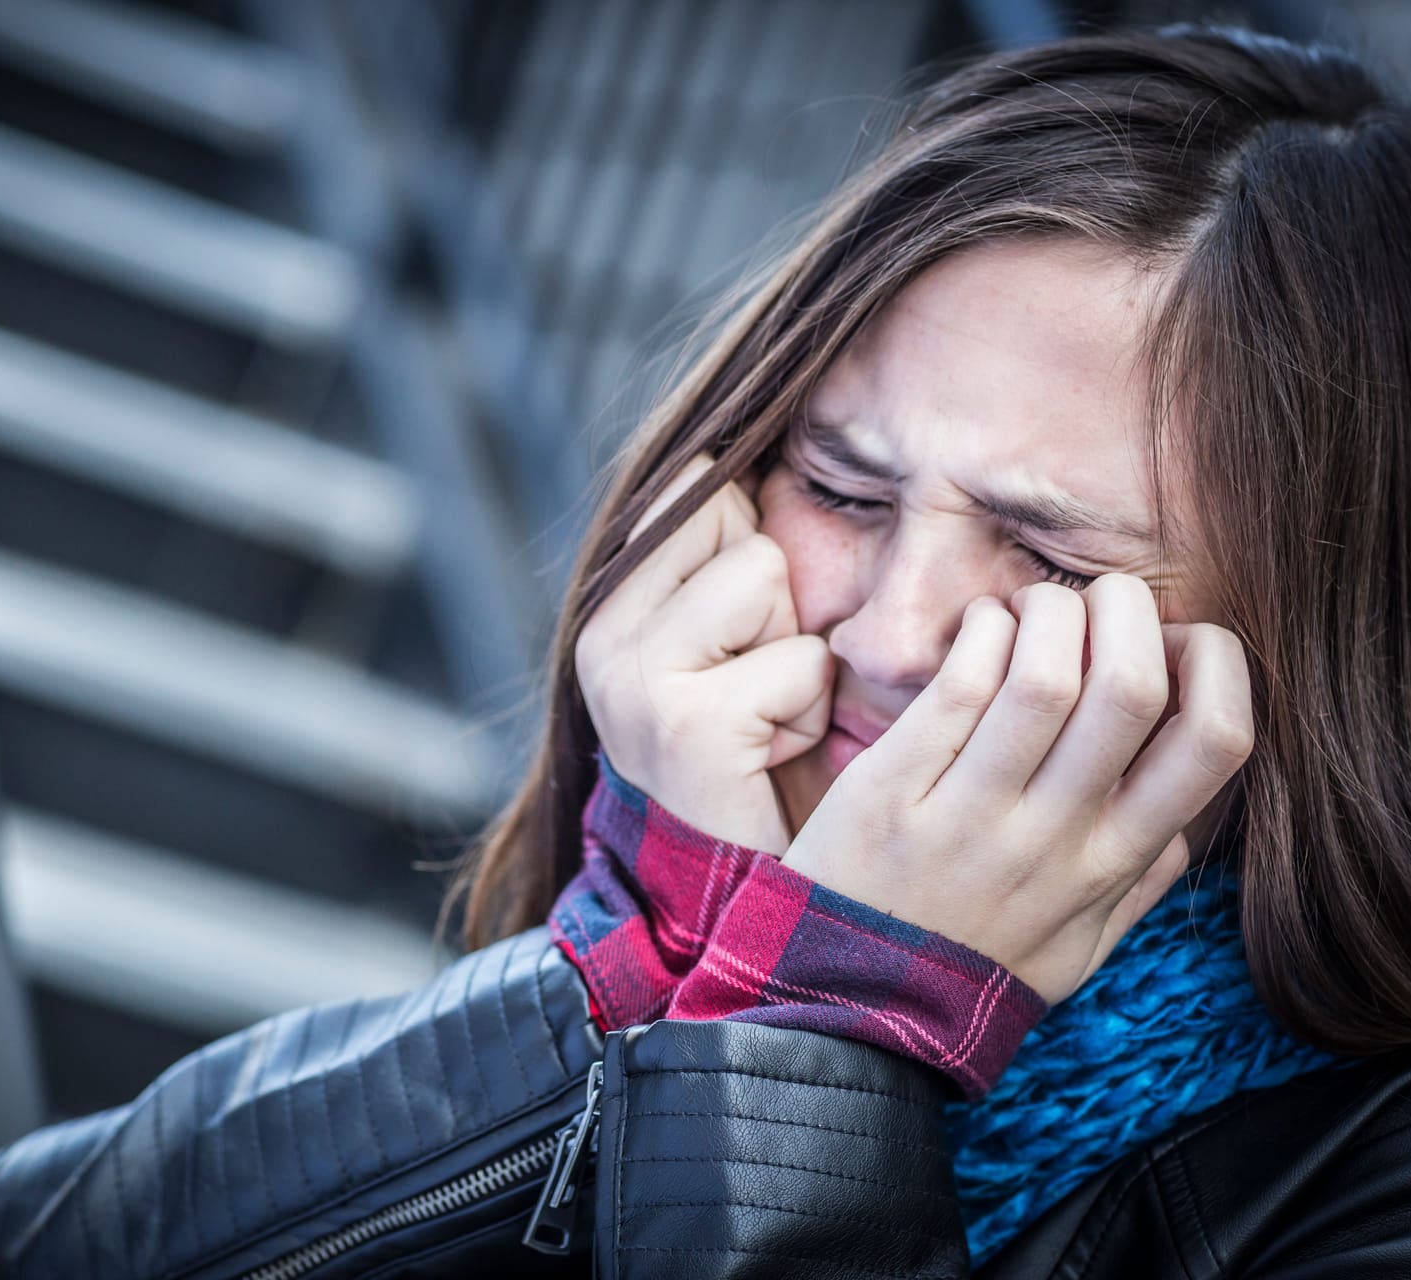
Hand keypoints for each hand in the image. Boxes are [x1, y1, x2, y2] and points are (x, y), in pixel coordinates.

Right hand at [575, 451, 833, 852]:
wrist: (729, 891)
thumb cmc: (748, 760)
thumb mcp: (726, 642)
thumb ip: (724, 557)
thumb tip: (756, 444)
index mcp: (606, 602)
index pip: (699, 489)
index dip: (754, 556)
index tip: (741, 639)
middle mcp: (601, 631)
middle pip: (742, 527)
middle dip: (779, 608)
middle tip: (757, 693)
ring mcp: (634, 675)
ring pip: (769, 576)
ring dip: (798, 658)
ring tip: (766, 723)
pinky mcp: (685, 723)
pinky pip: (799, 662)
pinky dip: (809, 714)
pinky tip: (770, 759)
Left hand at [781, 574, 1254, 1003]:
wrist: (849, 1010)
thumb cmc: (971, 968)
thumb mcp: (1079, 949)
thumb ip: (1140, 886)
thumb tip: (1188, 823)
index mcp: (1112, 864)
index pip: (1214, 743)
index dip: (1216, 664)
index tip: (1178, 645)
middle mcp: (1053, 837)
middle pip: (1131, 686)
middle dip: (1130, 610)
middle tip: (1103, 600)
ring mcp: (971, 814)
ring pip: (1044, 673)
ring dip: (1049, 611)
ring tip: (1034, 610)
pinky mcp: (892, 789)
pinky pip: (955, 685)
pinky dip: (981, 630)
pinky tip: (980, 628)